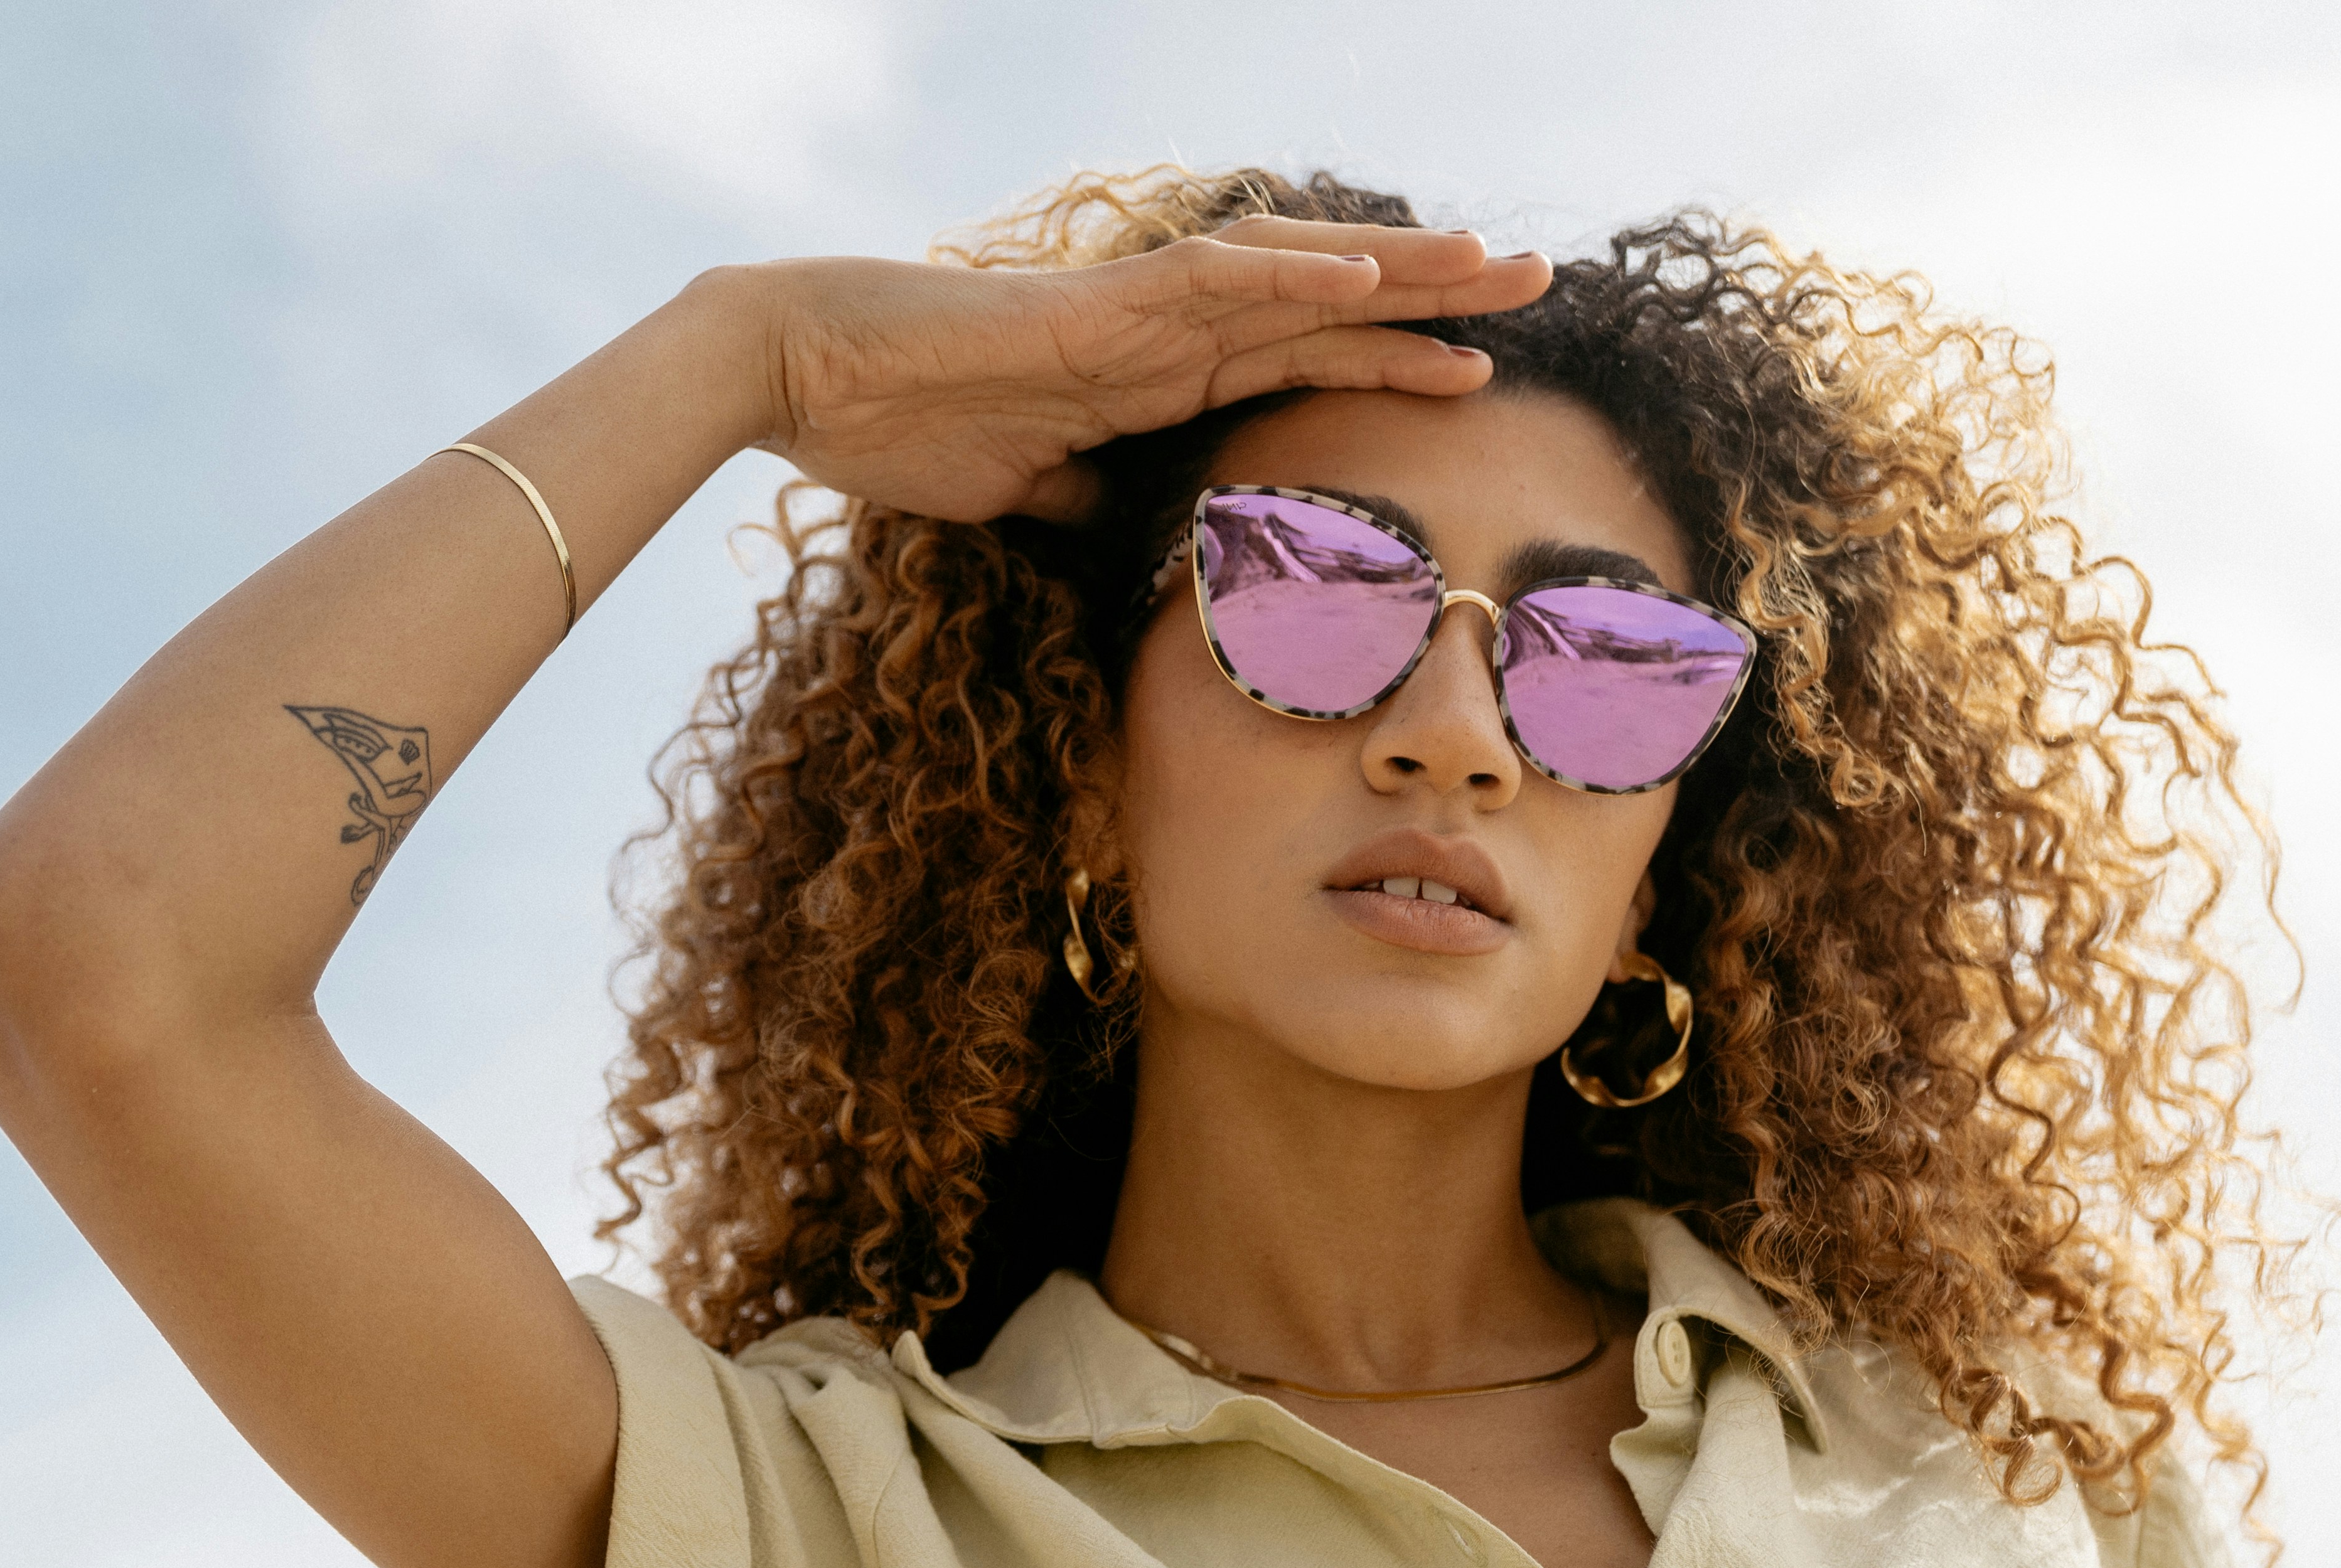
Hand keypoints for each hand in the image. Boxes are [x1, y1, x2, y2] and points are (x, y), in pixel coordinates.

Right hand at [731, 219, 1553, 523]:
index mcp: (1152, 371)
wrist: (800, 376)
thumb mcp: (1021, 490)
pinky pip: (1213, 285)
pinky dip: (1296, 280)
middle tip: (1540, 282)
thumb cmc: (897, 427)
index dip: (1393, 354)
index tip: (1479, 370)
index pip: (1300, 355)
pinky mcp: (1093, 311)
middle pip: (1326, 301)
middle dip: (1435, 292)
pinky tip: (1374, 280)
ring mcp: (1133, 311)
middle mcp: (1161, 328)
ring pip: (1294, 275)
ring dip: (1399, 270)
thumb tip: (1123, 528)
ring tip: (1494, 265)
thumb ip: (1084, 497)